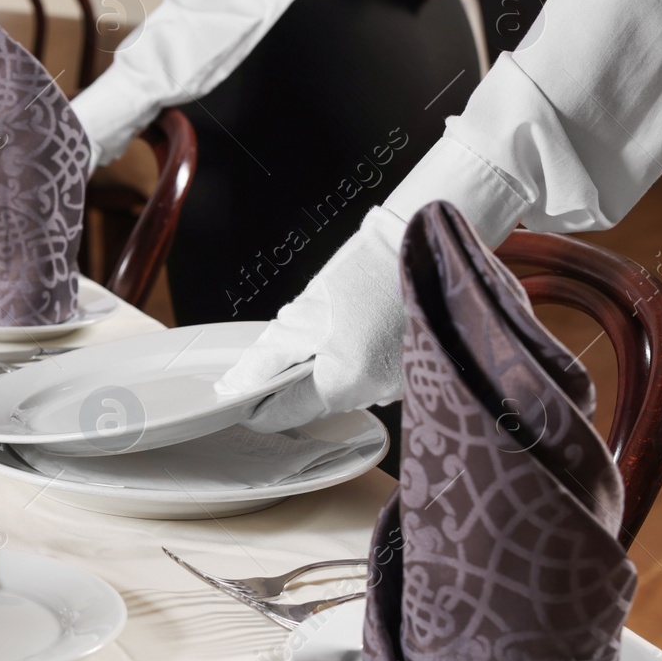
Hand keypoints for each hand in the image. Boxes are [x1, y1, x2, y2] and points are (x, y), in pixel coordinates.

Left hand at [214, 207, 407, 431]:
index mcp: (345, 385)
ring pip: (338, 389)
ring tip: (320, 329)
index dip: (256, 404)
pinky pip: (364, 376)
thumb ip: (267, 358)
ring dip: (319, 369)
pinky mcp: (411, 371)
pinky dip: (347, 361)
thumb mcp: (304, 314)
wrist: (423, 246)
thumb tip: (238, 385)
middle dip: (288, 381)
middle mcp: (375, 395)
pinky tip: (347, 330)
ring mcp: (397, 386)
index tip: (238, 393)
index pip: (285, 414)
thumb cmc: (369, 272)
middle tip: (279, 346)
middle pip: (313, 402)